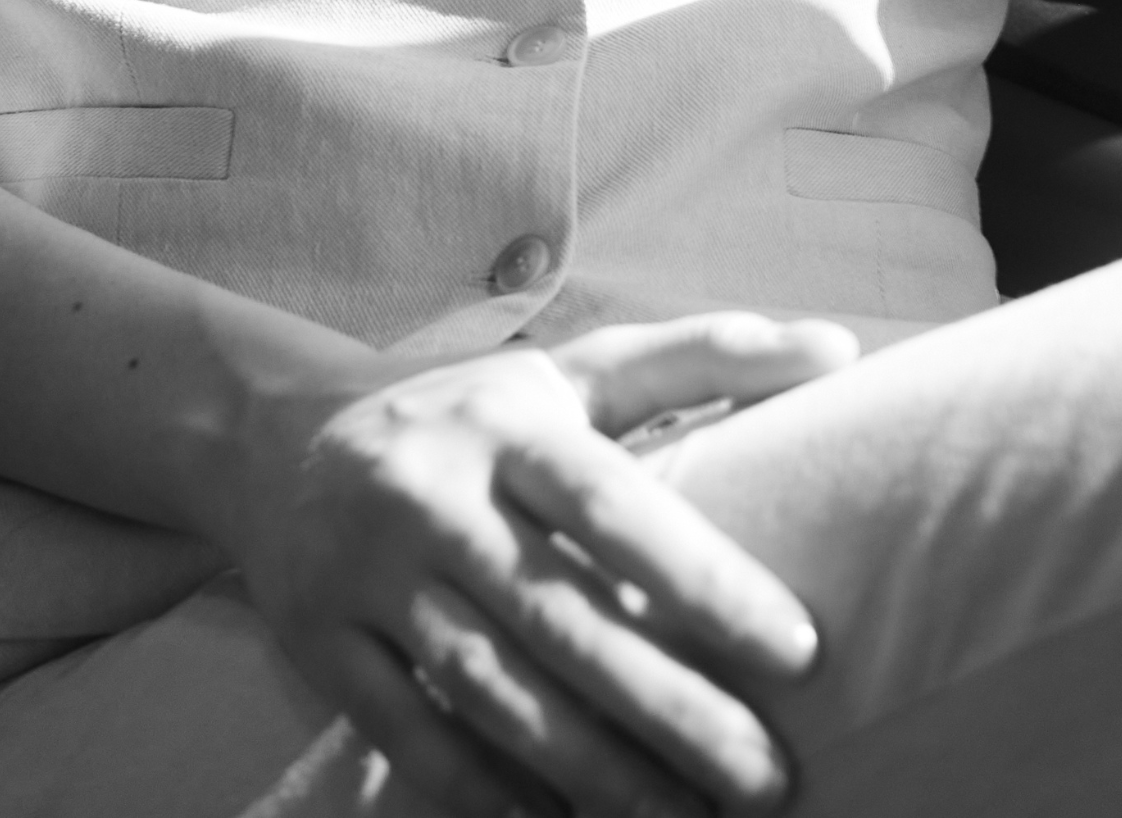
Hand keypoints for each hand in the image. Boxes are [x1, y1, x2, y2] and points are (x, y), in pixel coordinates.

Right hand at [228, 312, 858, 817]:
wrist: (280, 438)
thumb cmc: (476, 411)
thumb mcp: (578, 371)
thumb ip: (707, 356)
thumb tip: (842, 348)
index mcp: (511, 423)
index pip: (614, 504)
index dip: (705, 578)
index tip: (799, 650)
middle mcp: (436, 493)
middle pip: (564, 619)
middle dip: (673, 709)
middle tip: (768, 781)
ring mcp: (370, 574)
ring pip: (494, 692)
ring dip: (596, 772)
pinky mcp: (322, 643)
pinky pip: (413, 736)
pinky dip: (488, 793)